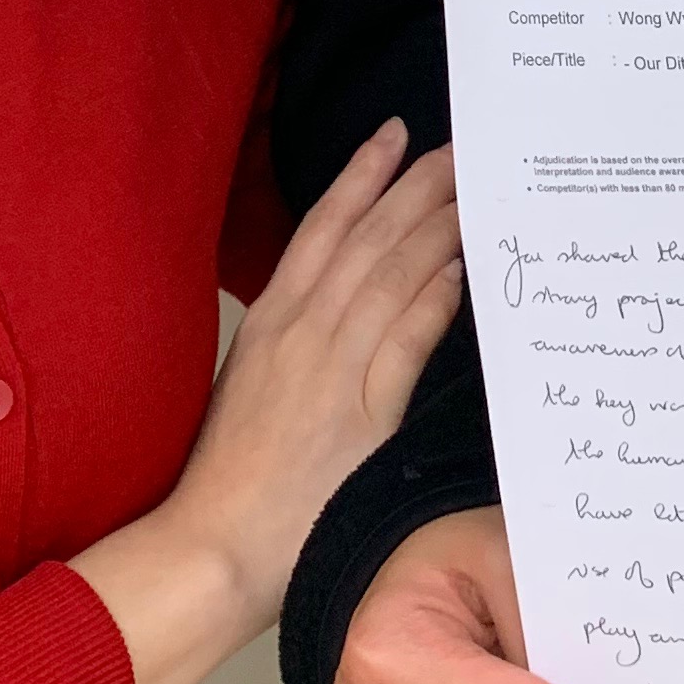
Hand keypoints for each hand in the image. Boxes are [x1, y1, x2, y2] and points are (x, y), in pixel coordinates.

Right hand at [75, 123, 462, 683]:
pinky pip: (404, 343)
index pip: (321, 228)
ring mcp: (330, 369)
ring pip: (390, 276)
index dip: (359, 177)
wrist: (211, 547)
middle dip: (414, 187)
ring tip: (472, 192)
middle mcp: (299, 332)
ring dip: (435, 228)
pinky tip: (459, 274)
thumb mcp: (251, 386)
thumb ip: (295, 344)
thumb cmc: (229, 480)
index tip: (392, 136)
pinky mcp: (360, 416)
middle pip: (366, 239)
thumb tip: (341, 309)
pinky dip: (432, 302)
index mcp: (269, 322)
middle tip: (459, 149)